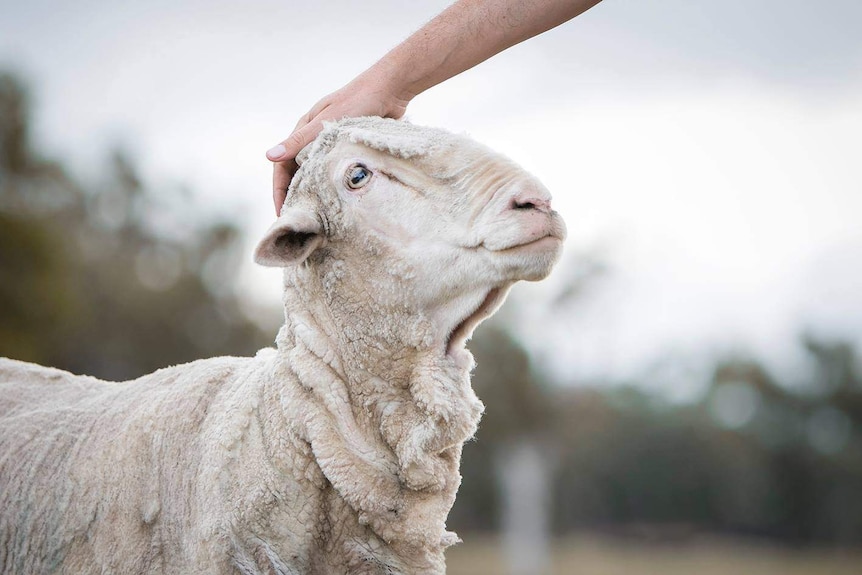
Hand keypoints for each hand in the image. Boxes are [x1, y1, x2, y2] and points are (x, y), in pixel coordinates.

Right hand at [266, 70, 411, 214]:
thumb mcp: (325, 122)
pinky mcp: (349, 150)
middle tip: (300, 223)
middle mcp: (314, 141)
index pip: (282, 168)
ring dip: (315, 194)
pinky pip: (336, 173)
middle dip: (296, 198)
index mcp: (303, 132)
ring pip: (317, 175)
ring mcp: (331, 146)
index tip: (282, 215)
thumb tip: (269, 156)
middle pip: (298, 175)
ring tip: (318, 218)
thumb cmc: (357, 101)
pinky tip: (339, 203)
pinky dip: (333, 188)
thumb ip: (299, 141)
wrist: (390, 89)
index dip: (280, 192)